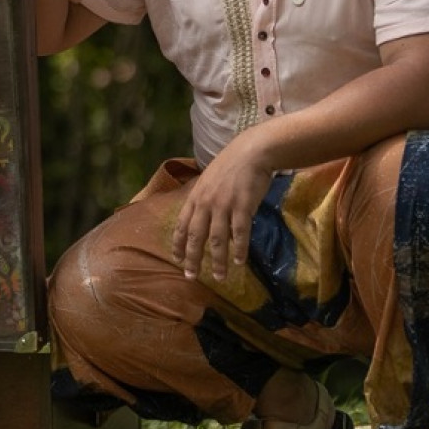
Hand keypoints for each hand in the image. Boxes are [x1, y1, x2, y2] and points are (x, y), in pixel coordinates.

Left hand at [171, 135, 275, 281]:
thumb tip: (204, 222)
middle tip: (191, 276)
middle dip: (192, 259)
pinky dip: (239, 249)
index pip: (182, 225)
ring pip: (218, 239)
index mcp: (195, 197)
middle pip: (196, 236)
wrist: (251, 152)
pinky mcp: (243, 206)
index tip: (177, 259)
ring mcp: (224, 205)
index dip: (179, 244)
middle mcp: (206, 203)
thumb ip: (204, 201)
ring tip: (219, 277)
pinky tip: (238, 262)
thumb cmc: (230, 166)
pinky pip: (240, 233)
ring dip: (218, 261)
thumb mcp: (208, 181)